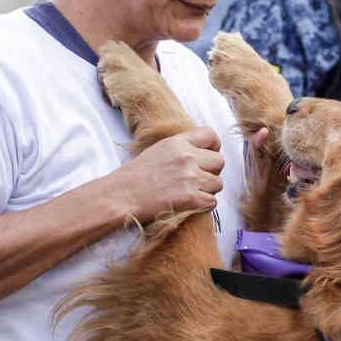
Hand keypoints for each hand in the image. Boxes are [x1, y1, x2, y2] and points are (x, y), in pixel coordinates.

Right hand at [110, 127, 224, 222]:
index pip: (211, 135)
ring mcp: (190, 178)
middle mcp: (187, 157)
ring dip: (208, 190)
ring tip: (190, 192)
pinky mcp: (191, 198)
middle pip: (219, 161)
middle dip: (211, 171)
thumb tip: (203, 152)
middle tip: (197, 179)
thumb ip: (181, 148)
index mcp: (178, 142)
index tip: (207, 157)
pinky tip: (190, 204)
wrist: (120, 196)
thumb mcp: (158, 150)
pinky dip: (204, 205)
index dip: (213, 147)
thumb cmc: (135, 176)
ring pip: (218, 183)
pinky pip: (213, 201)